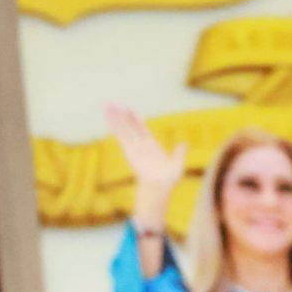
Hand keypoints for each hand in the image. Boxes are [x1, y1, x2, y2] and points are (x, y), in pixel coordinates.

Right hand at [105, 102, 188, 225]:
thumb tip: (184, 144)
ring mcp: (134, 146)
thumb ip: (179, 153)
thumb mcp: (177, 163)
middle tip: (112, 105)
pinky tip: (109, 118)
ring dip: (115, 117)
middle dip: (121, 116)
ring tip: (107, 106)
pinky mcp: (129, 149)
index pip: (141, 129)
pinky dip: (115, 126)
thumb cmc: (168, 180)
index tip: (129, 110)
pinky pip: (121, 135)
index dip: (135, 119)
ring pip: (123, 128)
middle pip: (129, 126)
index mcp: (151, 146)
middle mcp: (141, 145)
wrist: (160, 186)